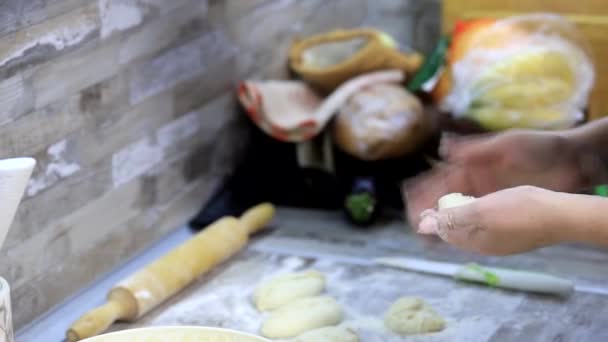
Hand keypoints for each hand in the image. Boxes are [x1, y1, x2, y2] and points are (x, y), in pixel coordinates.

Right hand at [404, 129, 585, 227]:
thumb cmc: (538, 147)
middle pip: (444, 197)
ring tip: (426, 235)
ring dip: (442, 221)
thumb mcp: (507, 144)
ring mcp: (488, 197)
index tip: (408, 198)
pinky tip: (452, 238)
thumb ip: (476, 149)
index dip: (424, 187)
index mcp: (472, 165)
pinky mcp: (501, 209)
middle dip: (426, 208)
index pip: (441, 177)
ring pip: (457, 211)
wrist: (572, 162)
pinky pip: (476, 221)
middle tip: (412, 222)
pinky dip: (463, 228)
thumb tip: (443, 148)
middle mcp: (476, 182)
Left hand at [417, 186, 564, 254]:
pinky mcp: (511, 234)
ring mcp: (499, 241)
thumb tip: (422, 226)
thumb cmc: (519, 211)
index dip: (429, 219)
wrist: (560, 216)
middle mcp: (484, 246)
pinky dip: (472, 215)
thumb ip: (452, 218)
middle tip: (430, 200)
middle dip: (440, 218)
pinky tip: (474, 204)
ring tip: (448, 200)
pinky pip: (483, 226)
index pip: (442, 233)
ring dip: (455, 216)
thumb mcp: (480, 211)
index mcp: (473, 242)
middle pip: (454, 232)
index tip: (418, 202)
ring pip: (468, 229)